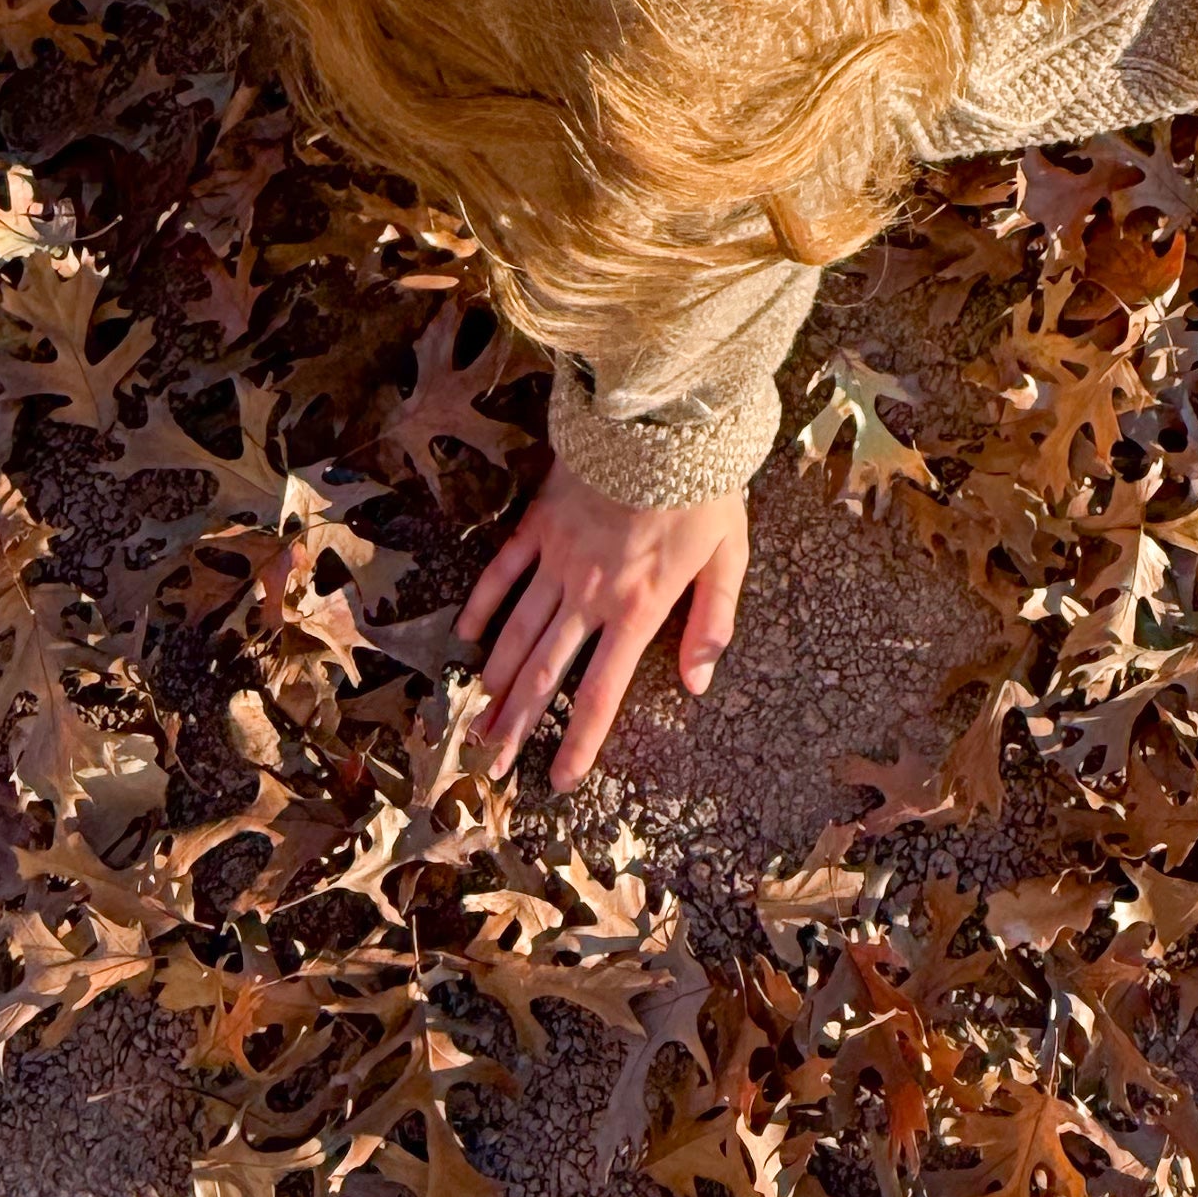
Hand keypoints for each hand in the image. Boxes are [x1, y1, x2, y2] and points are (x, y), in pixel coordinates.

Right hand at [456, 453, 750, 791]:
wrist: (664, 417)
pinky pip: (503, 570)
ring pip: (519, 631)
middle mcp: (591, 593)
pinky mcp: (540, 522)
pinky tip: (468, 636)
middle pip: (547, 672)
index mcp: (639, 608)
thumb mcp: (728, 555)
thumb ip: (712, 622)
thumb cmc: (703, 487)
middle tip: (492, 763)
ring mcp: (559, 557)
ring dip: (497, 680)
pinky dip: (484, 605)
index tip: (560, 779)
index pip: (603, 692)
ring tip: (477, 720)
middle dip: (518, 723)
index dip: (580, 741)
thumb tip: (697, 684)